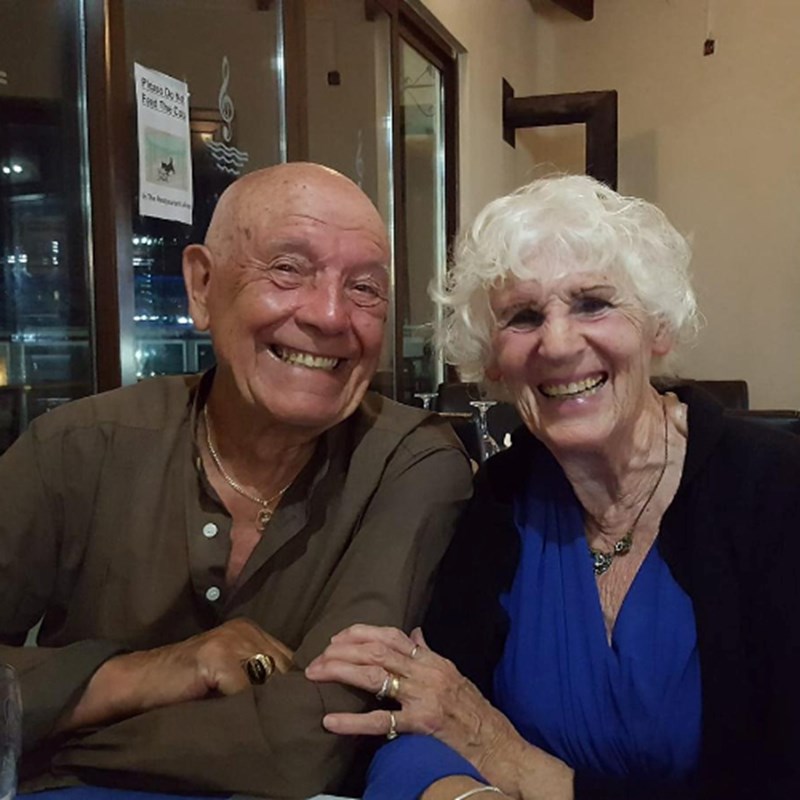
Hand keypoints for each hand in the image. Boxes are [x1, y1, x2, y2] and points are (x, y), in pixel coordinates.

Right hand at [58, 618, 293, 732]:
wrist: (138, 682)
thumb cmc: (183, 685)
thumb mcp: (227, 673)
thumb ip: (255, 676)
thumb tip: (292, 701)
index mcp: (250, 629)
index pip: (289, 659)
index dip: (291, 687)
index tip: (292, 711)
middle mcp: (244, 629)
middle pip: (284, 667)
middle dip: (282, 696)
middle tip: (281, 723)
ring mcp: (230, 640)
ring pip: (267, 679)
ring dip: (266, 704)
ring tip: (261, 725)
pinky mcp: (216, 657)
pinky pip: (244, 690)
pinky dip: (243, 710)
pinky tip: (237, 722)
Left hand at [306, 624, 572, 799]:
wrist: (499, 744)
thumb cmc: (475, 712)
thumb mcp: (453, 675)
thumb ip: (429, 653)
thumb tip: (415, 633)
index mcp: (432, 660)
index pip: (391, 635)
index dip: (361, 632)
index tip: (338, 637)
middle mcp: (427, 672)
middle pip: (377, 652)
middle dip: (342, 651)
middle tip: (316, 658)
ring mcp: (424, 696)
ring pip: (375, 675)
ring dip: (341, 672)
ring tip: (316, 673)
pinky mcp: (422, 724)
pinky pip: (381, 721)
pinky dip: (353, 720)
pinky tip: (331, 720)